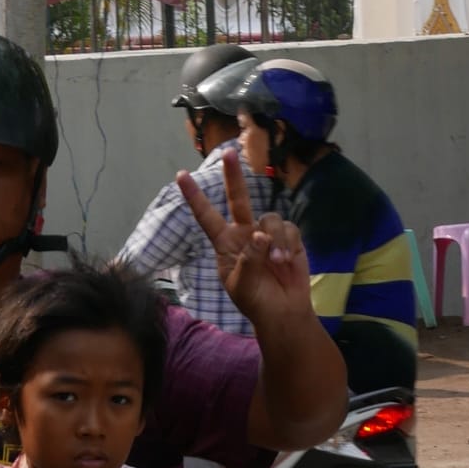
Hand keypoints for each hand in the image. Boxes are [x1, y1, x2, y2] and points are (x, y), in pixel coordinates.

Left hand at [178, 149, 311, 334]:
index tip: (181, 175)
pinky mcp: (288, 238)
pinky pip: (287, 229)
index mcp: (225, 244)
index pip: (207, 217)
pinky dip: (287, 244)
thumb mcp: (241, 285)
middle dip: (233, 176)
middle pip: (238, 199)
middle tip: (229, 154)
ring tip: (276, 263)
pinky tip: (286, 261)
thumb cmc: (255, 301)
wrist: (282, 313)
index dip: (195, 197)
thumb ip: (248, 259)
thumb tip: (259, 234)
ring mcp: (267, 234)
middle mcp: (244, 233)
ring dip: (274, 241)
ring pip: (269, 219)